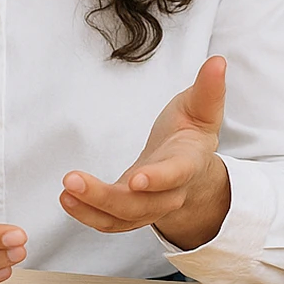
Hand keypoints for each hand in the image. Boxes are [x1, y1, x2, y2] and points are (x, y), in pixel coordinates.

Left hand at [59, 56, 230, 250]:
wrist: (189, 169)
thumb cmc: (191, 133)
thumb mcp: (202, 108)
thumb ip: (208, 89)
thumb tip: (218, 61)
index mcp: (188, 164)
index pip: (175, 174)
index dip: (158, 179)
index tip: (136, 179)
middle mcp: (169, 192)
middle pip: (141, 205)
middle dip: (105, 197)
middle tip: (72, 179)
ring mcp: (149, 206)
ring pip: (121, 218)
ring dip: (91, 207)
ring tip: (66, 190)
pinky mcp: (129, 212)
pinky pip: (109, 222)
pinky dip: (87, 214)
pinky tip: (67, 198)